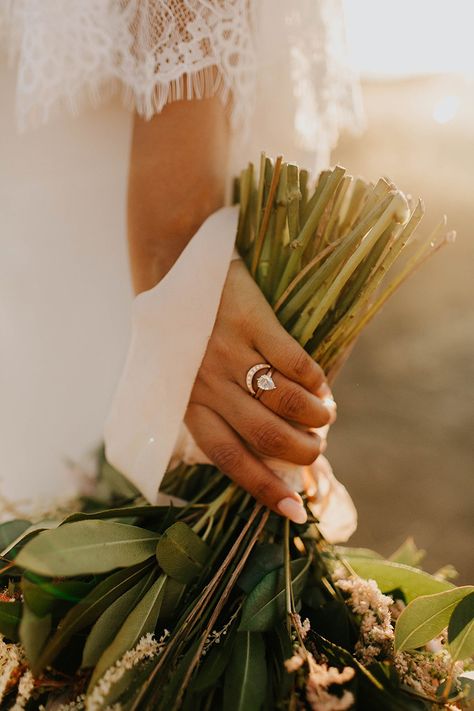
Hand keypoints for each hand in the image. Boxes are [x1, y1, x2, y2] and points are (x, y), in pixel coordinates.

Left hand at [185, 259, 334, 523]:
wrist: (176, 267)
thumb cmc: (184, 334)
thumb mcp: (185, 377)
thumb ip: (215, 411)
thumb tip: (267, 453)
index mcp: (189, 403)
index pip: (228, 458)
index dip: (263, 489)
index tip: (294, 512)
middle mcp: (208, 382)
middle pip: (265, 435)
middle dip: (301, 453)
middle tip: (315, 450)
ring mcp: (231, 351)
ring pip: (285, 401)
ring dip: (315, 417)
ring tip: (324, 416)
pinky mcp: (252, 320)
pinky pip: (294, 361)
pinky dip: (315, 380)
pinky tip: (320, 385)